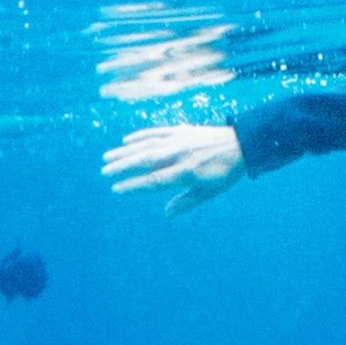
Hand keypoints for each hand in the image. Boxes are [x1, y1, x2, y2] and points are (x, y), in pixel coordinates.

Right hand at [102, 123, 246, 215]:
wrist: (241, 143)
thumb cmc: (225, 172)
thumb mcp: (209, 192)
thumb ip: (186, 202)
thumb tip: (166, 214)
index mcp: (186, 172)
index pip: (154, 180)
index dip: (134, 186)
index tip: (116, 189)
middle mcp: (180, 154)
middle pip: (146, 160)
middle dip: (123, 166)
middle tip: (104, 172)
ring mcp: (179, 140)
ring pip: (147, 144)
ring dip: (126, 151)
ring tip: (107, 157)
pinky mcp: (181, 130)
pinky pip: (157, 131)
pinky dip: (141, 135)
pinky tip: (126, 141)